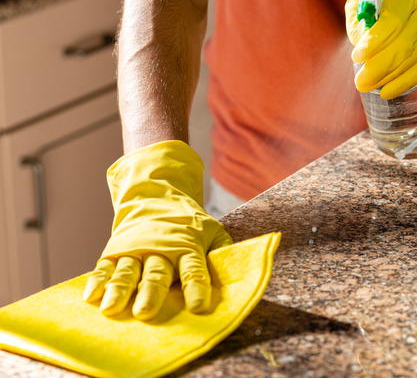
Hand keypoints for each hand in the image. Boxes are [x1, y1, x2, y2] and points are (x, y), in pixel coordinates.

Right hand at [83, 140, 232, 319]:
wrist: (156, 196)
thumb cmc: (189, 223)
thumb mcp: (212, 230)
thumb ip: (222, 250)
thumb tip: (235, 271)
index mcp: (187, 245)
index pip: (194, 269)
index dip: (196, 288)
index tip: (198, 307)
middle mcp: (160, 248)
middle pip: (157, 273)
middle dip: (151, 293)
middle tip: (145, 312)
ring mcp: (135, 249)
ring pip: (127, 272)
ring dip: (119, 290)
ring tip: (112, 309)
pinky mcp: (115, 251)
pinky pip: (104, 267)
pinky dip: (97, 281)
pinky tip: (90, 297)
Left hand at [346, 0, 416, 98]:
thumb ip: (358, 5)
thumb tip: (357, 37)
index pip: (392, 21)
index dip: (374, 42)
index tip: (357, 57)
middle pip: (404, 44)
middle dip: (380, 67)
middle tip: (361, 81)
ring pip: (415, 59)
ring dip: (390, 77)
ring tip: (369, 85)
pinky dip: (408, 81)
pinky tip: (389, 90)